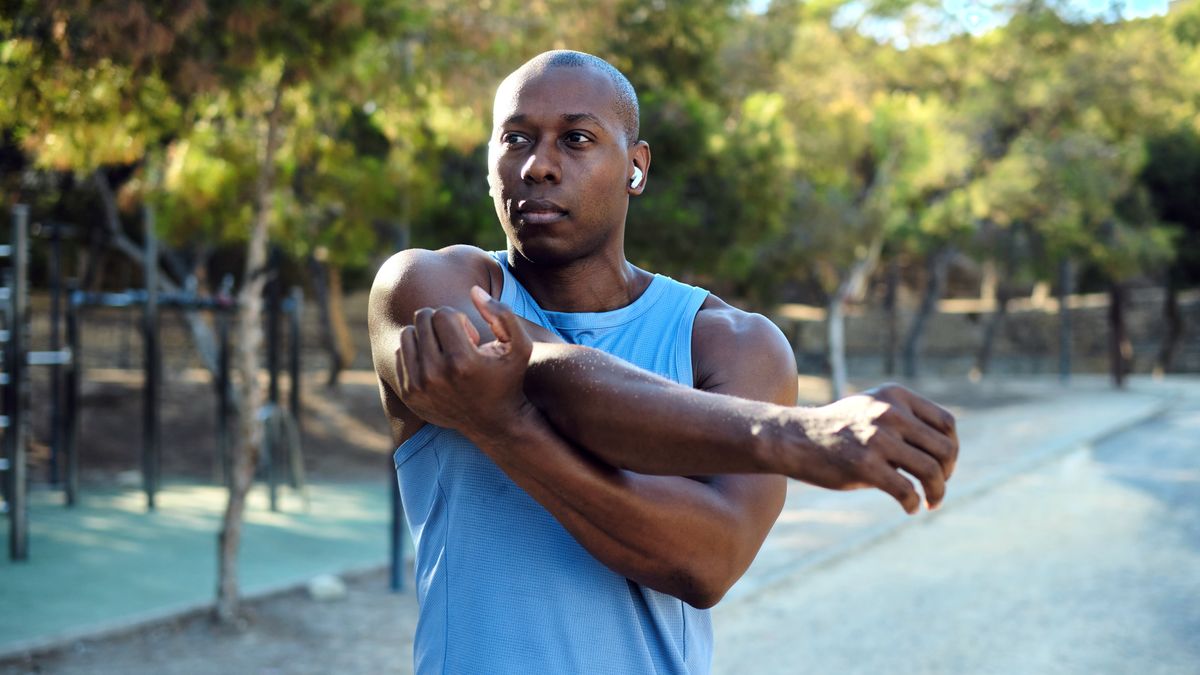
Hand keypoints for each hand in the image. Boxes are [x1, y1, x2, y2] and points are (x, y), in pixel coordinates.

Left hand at [395, 286, 534, 438]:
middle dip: (441, 322)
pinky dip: (417, 352)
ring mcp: (418, 386)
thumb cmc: (508, 379)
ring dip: (426, 334)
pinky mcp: (408, 393)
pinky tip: (435, 363)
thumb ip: (503, 313)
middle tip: (457, 340)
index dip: (459, 319)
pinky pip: (401, 353)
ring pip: (408, 333)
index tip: (470, 336)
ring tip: (445, 349)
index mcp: (462, 361)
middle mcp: (436, 374)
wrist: (494, 422)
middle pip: (423, 319)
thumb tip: (473, 289)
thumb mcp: (520, 346)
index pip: (442, 313)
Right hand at [787, 384, 958, 513]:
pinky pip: (906, 490)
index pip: (947, 424)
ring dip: (937, 493)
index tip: (943, 467)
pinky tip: (909, 508)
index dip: (952, 449)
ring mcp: (877, 438)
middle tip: (937, 489)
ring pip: (931, 471)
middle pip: (945, 449)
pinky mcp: (864, 465)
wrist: (794, 438)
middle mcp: (890, 413)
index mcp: (895, 396)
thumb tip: (945, 453)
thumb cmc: (837, 429)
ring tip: (931, 503)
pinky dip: (913, 504)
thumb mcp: (872, 408)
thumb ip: (905, 420)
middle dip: (947, 474)